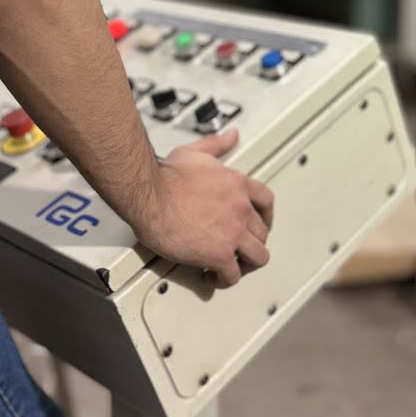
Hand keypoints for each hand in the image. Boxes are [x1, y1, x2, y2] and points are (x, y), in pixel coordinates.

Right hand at [132, 129, 274, 288]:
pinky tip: (213, 278)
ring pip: (257, 256)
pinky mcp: (219, 254)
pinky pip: (232, 275)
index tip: (260, 223)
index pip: (266, 201)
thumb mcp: (195, 152)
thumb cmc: (165, 175)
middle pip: (262, 232)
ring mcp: (232, 233)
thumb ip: (216, 145)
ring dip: (246, 264)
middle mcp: (240, 208)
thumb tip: (231, 136)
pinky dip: (224, 280)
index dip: (266, 216)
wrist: (149, 194)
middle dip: (252, 242)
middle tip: (239, 248)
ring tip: (232, 267)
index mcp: (237, 184)